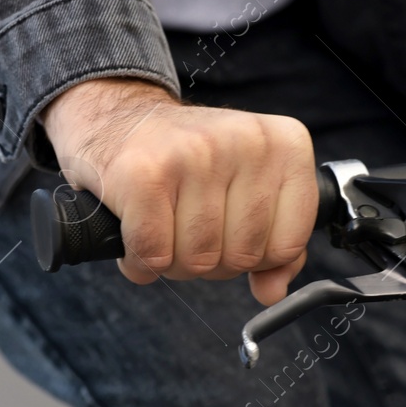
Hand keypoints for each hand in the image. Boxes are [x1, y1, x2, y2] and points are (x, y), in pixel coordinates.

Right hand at [41, 78, 317, 304]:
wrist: (118, 116)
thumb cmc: (188, 160)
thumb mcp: (248, 189)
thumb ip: (276, 244)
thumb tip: (272, 291)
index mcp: (286, 144)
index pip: (288, 245)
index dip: (255, 258)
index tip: (230, 234)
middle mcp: (246, 141)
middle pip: (242, 256)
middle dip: (210, 262)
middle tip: (187, 232)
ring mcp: (195, 153)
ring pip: (198, 260)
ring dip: (172, 263)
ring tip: (162, 231)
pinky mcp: (144, 172)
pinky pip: (153, 254)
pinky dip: (140, 261)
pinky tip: (136, 237)